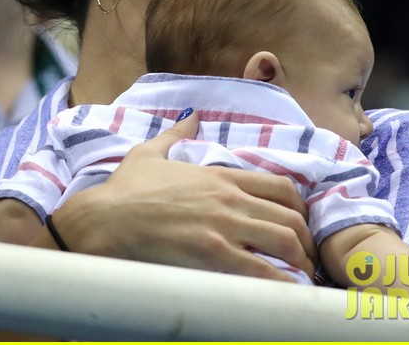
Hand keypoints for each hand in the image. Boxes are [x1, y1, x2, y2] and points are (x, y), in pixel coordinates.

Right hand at [53, 111, 317, 281]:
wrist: (104, 219)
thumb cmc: (124, 189)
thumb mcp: (150, 152)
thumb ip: (177, 134)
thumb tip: (192, 116)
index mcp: (219, 175)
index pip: (281, 187)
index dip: (299, 210)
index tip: (298, 226)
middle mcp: (228, 198)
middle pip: (291, 218)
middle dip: (305, 242)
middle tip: (303, 260)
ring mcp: (223, 225)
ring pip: (285, 242)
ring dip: (299, 264)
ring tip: (298, 280)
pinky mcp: (213, 253)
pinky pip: (263, 271)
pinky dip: (282, 284)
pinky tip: (284, 293)